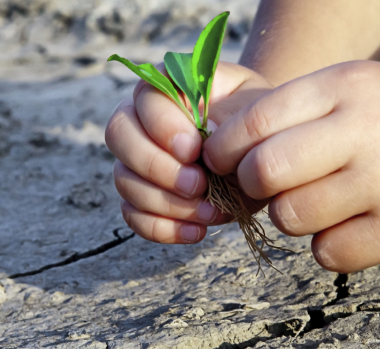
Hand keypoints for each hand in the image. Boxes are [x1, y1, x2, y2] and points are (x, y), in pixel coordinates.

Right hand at [105, 62, 272, 243]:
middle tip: (197, 184)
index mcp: (167, 86)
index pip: (145, 98)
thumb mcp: (255, 107)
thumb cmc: (254, 122)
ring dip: (166, 202)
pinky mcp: (141, 197)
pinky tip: (197, 231)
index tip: (194, 149)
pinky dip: (163, 228)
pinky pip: (133, 216)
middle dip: (156, 166)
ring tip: (211, 210)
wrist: (261, 151)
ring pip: (124, 180)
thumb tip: (206, 131)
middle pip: (119, 136)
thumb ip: (232, 113)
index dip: (162, 126)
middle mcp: (141, 120)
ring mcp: (136, 161)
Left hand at [204, 60, 379, 271]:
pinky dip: (328, 246)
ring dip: (292, 217)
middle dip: (252, 186)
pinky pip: (328, 254)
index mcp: (342, 87)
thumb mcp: (345, 90)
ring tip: (319, 203)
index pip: (254, 123)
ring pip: (291, 217)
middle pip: (266, 172)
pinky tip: (349, 225)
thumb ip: (283, 113)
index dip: (223, 149)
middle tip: (266, 187)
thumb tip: (208, 146)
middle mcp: (365, 129)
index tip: (224, 162)